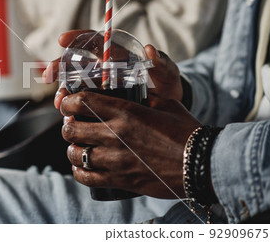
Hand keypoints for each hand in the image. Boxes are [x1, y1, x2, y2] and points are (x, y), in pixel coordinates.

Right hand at [42, 30, 183, 108]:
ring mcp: (98, 86)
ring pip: (74, 84)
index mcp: (117, 55)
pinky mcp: (98, 102)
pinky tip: (66, 116)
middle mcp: (104, 68)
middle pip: (76, 62)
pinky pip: (80, 103)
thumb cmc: (166, 85)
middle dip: (59, 66)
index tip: (62, 40)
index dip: (77, 38)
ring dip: (63, 92)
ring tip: (59, 103)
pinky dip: (71, 108)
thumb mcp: (167, 73)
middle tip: (49, 74)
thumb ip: (161, 63)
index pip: (94, 41)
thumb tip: (151, 50)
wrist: (167, 108)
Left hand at [60, 92, 200, 198]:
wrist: (202, 163)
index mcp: (125, 112)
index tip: (68, 103)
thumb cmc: (185, 131)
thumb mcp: (165, 103)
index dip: (68, 101)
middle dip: (67, 125)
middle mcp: (115, 134)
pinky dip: (79, 171)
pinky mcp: (120, 180)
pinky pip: (86, 177)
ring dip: (72, 148)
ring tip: (78, 146)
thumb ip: (143, 94)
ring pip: (75, 154)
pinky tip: (83, 166)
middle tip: (73, 124)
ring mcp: (115, 159)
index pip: (82, 102)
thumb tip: (131, 89)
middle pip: (71, 129)